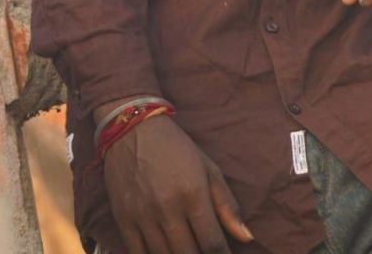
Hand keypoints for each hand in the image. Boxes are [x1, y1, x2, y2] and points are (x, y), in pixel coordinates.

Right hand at [102, 114, 253, 253]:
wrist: (133, 129)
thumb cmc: (176, 148)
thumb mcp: (208, 168)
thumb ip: (227, 205)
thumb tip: (247, 238)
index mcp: (193, 193)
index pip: (212, 243)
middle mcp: (168, 208)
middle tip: (205, 251)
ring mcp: (143, 216)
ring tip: (188, 249)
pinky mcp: (123, 220)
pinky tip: (164, 252)